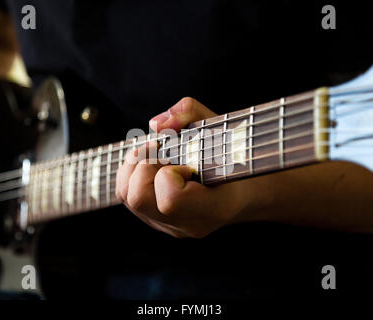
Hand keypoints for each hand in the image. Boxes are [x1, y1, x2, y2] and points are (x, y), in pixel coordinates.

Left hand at [115, 98, 250, 237]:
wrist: (245, 189)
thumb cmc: (235, 154)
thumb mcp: (221, 125)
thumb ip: (190, 113)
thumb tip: (155, 124)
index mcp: (214, 207)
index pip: (170, 200)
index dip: (168, 173)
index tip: (184, 160)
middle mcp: (189, 223)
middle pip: (138, 199)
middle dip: (143, 165)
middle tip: (161, 150)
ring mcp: (171, 226)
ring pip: (127, 197)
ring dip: (134, 167)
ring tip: (155, 154)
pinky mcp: (156, 221)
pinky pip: (126, 196)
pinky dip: (132, 173)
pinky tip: (151, 164)